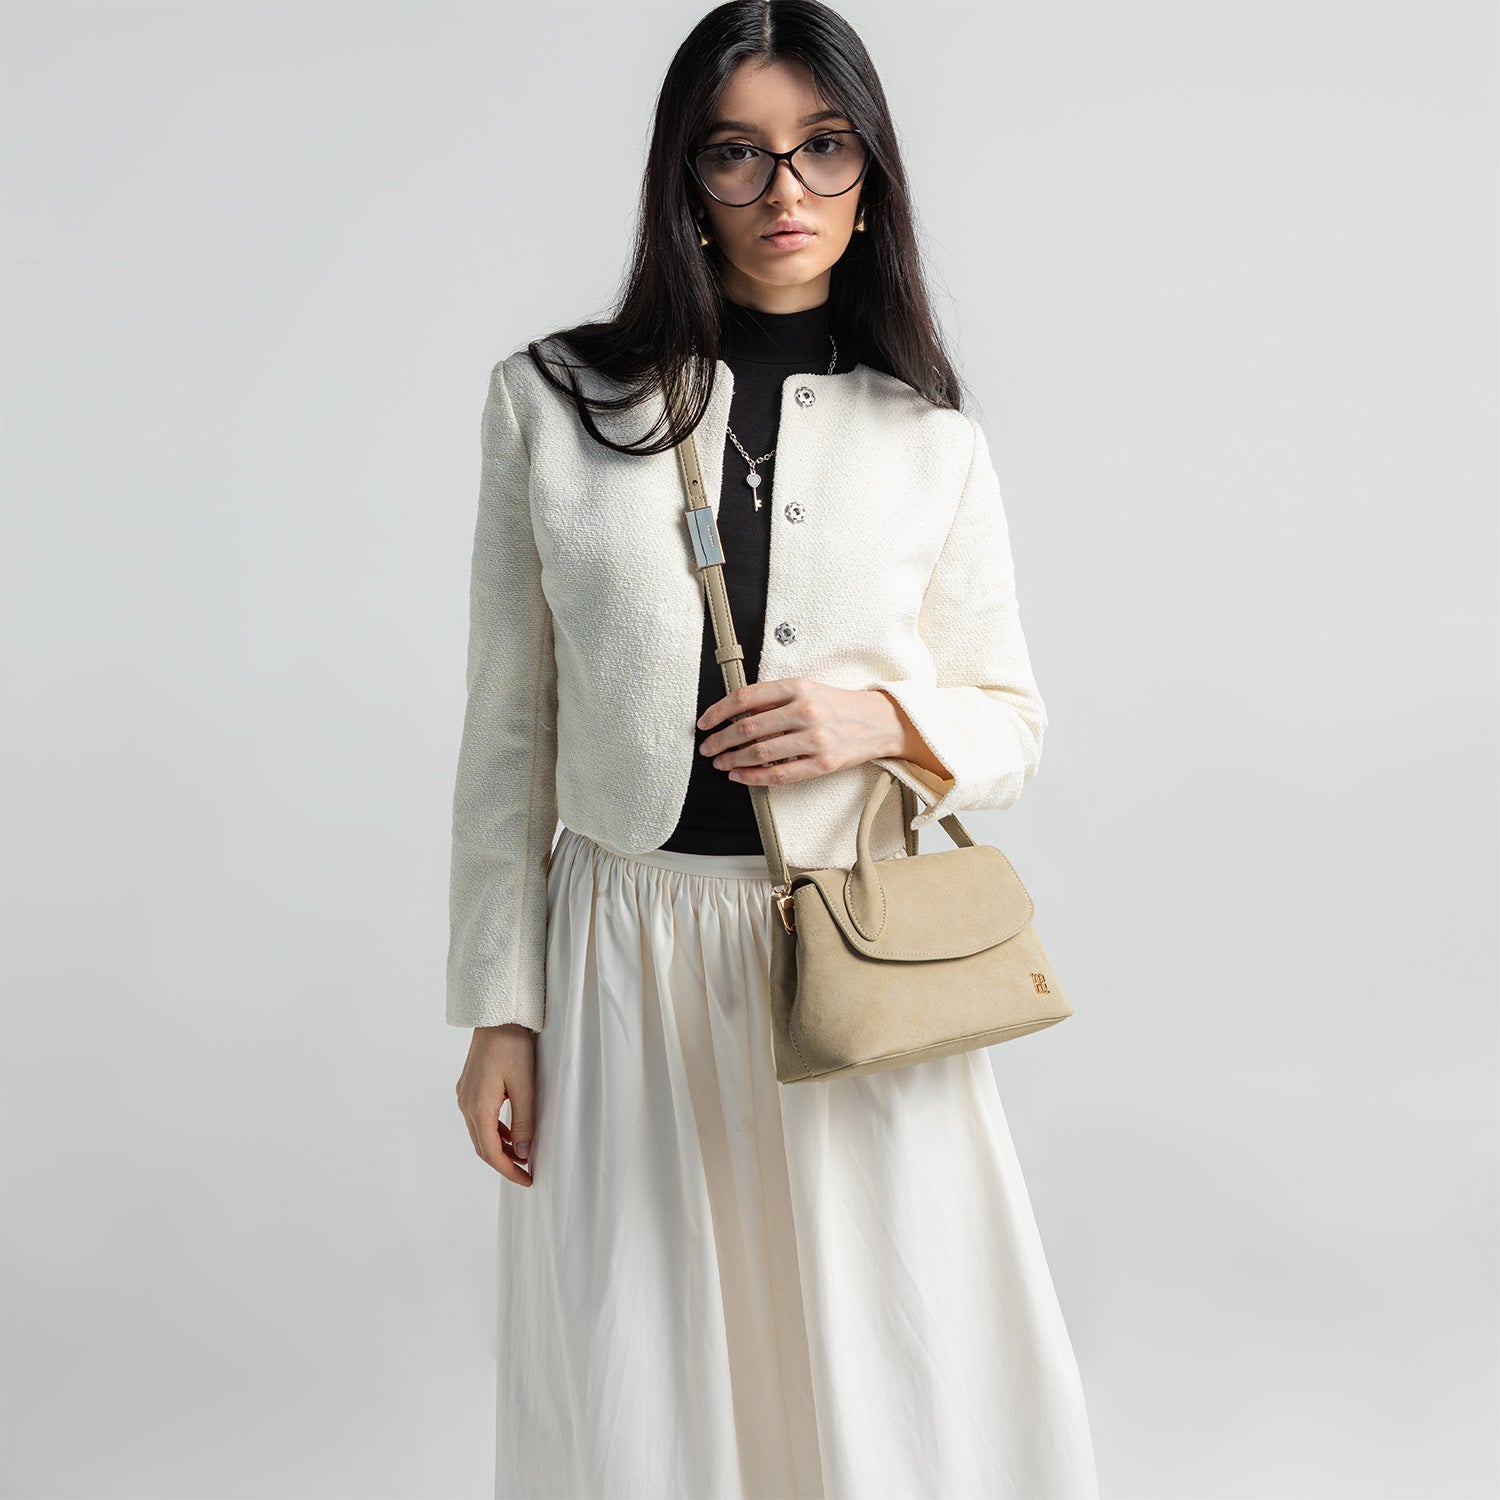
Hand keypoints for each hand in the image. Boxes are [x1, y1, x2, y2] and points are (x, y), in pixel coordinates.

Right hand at [456, 1023, 535, 1187]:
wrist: (496, 1016)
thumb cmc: (513, 1047)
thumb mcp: (525, 1086)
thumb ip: (524, 1122)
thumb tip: (523, 1153)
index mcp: (478, 1107)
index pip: (491, 1152)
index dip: (508, 1170)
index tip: (527, 1180)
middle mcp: (466, 1104)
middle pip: (482, 1146)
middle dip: (503, 1163)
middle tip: (525, 1173)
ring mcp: (464, 1095)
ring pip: (479, 1133)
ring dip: (498, 1148)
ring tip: (521, 1156)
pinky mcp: (469, 1087)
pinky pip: (479, 1118)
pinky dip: (494, 1131)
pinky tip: (510, 1132)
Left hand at [696, 679, 926, 786]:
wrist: (878, 721)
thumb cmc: (836, 705)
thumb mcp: (807, 689)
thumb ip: (773, 700)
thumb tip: (732, 713)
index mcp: (797, 687)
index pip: (745, 698)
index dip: (718, 711)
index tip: (704, 723)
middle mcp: (805, 710)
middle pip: (748, 728)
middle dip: (720, 740)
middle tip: (707, 748)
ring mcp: (815, 739)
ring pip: (760, 753)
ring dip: (733, 760)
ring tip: (720, 763)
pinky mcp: (823, 763)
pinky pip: (780, 774)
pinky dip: (754, 777)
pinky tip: (740, 776)